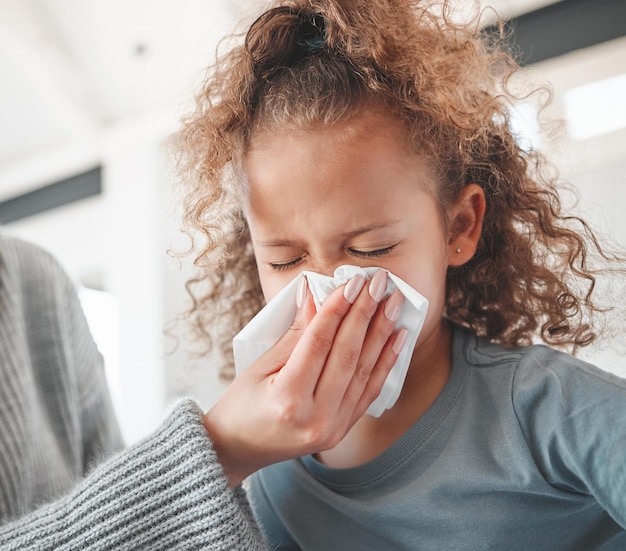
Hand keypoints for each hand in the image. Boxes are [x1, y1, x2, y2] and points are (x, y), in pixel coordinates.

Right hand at [203, 271, 406, 485]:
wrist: (239, 449)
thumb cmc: (241, 405)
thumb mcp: (259, 366)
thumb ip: (294, 334)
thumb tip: (317, 295)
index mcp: (288, 399)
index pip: (319, 343)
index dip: (338, 308)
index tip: (353, 281)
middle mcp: (316, 417)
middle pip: (346, 354)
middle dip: (365, 313)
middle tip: (379, 283)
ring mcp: (333, 428)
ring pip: (364, 371)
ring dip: (382, 333)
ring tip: (394, 303)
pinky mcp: (343, 429)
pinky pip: (369, 390)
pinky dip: (385, 362)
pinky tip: (397, 337)